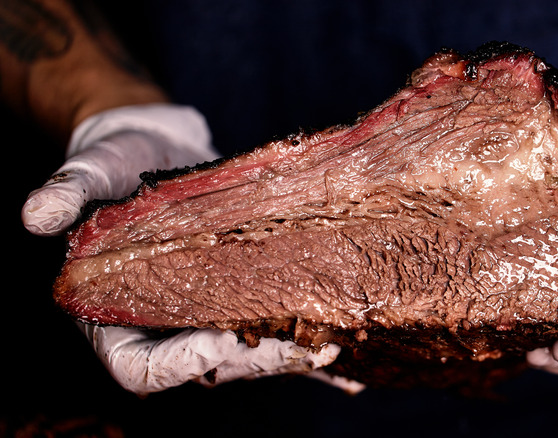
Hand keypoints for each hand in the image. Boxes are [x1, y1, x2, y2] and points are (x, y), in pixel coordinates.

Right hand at [22, 104, 347, 393]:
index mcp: (116, 311)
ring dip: (287, 354)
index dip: (176, 365)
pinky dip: (306, 346)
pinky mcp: (244, 290)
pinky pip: (272, 325)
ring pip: (247, 351)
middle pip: (207, 366)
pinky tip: (347, 364)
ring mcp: (207, 310)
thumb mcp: (90, 169)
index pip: (139, 366)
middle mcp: (165, 321)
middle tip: (297, 347)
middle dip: (252, 360)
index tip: (215, 344)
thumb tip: (36, 215)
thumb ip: (67, 192)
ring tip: (332, 347)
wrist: (156, 143)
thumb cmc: (116, 160)